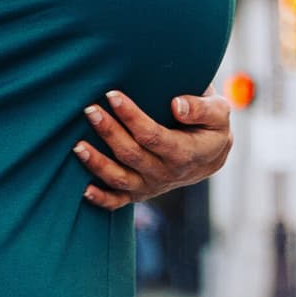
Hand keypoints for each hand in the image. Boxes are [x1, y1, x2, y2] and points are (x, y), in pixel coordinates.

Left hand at [73, 83, 233, 209]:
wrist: (211, 155)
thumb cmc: (211, 126)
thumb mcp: (218, 113)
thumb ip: (201, 108)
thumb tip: (176, 105)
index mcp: (184, 152)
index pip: (153, 136)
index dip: (131, 116)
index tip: (112, 95)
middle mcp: (166, 173)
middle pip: (131, 155)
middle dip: (109, 131)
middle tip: (90, 109)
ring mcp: (151, 185)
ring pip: (120, 179)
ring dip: (97, 164)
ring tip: (77, 146)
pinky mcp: (140, 192)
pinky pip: (118, 201)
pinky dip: (101, 199)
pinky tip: (83, 189)